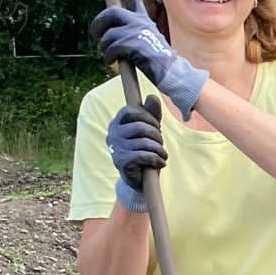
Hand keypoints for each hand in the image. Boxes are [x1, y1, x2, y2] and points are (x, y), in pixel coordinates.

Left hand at [90, 0, 208, 117]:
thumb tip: (105, 30)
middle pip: (111, 13)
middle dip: (98, 24)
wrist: (171, 72)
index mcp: (143, 18)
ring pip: (109, 34)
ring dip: (104, 46)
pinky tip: (112, 61)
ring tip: (108, 55)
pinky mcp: (135, 45)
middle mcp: (141, 21)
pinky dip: (108, 56)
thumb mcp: (142, 39)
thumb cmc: (155, 59)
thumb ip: (127, 30)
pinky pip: (112, 47)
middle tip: (95, 34)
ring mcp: (138, 33)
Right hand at [106, 94, 166, 213]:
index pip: (130, 111)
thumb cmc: (144, 150)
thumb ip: (152, 113)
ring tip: (162, 155)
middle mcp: (113, 134)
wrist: (139, 178)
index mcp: (117, 123)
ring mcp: (116, 148)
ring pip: (145, 142)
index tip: (155, 126)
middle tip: (161, 143)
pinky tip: (160, 163)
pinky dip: (157, 159)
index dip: (147, 117)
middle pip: (141, 127)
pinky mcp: (121, 162)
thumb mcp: (150, 130)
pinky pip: (145, 155)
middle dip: (157, 135)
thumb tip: (152, 96)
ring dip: (160, 149)